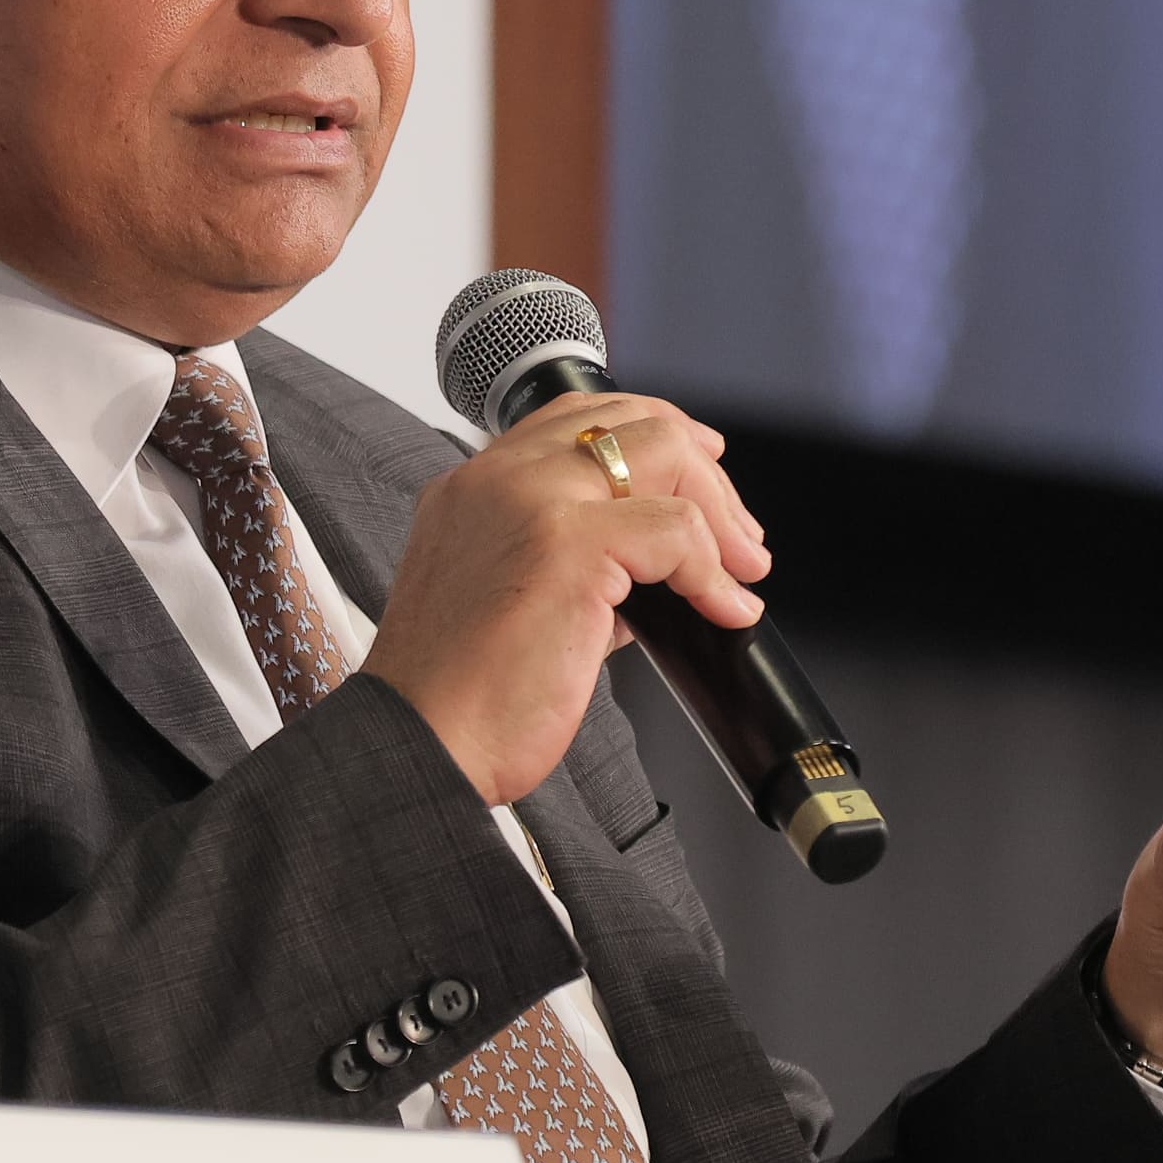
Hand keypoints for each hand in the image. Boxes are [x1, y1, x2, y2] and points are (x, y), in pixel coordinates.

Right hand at [364, 394, 771, 805]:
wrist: (421, 744)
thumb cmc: (458, 695)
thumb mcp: (513, 602)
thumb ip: (578, 566)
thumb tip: (653, 573)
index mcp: (476, 486)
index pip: (579, 418)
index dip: (658, 436)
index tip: (702, 483)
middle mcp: (497, 479)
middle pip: (632, 420)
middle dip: (704, 472)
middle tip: (739, 538)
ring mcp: (532, 502)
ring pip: (662, 452)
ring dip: (719, 513)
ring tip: (741, 570)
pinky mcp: (567, 545)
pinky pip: (674, 528)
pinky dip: (712, 570)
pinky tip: (722, 607)